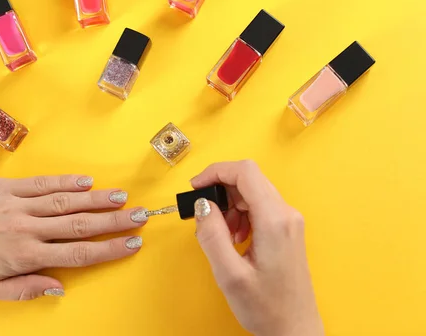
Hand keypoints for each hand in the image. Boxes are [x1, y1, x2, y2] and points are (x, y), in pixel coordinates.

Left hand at [0, 175, 146, 301]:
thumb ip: (23, 290)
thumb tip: (58, 287)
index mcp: (24, 255)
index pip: (78, 253)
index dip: (109, 249)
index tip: (132, 244)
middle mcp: (27, 227)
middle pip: (80, 223)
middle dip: (114, 221)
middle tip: (141, 216)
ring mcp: (17, 203)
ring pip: (66, 200)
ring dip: (97, 199)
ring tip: (122, 197)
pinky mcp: (5, 187)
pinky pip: (42, 183)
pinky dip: (66, 182)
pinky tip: (86, 181)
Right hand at [191, 161, 323, 335]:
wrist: (295, 331)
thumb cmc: (268, 309)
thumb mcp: (229, 274)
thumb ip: (212, 235)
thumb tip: (202, 205)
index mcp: (274, 220)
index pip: (245, 172)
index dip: (215, 171)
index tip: (195, 187)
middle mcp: (286, 214)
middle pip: (248, 179)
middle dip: (220, 192)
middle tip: (204, 217)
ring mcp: (289, 221)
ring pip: (252, 193)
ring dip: (229, 206)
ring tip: (221, 236)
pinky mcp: (286, 229)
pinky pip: (258, 208)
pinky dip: (239, 216)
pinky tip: (234, 239)